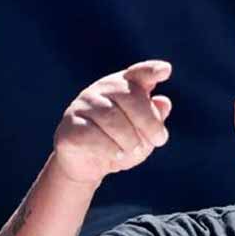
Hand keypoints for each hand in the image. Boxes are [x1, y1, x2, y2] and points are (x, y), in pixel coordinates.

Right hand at [53, 60, 172, 184]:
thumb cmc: (121, 144)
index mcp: (123, 87)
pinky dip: (110, 147)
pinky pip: (92, 134)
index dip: (150, 70)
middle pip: (129, 95)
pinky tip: (117, 155)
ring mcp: (82, 106)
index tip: (165, 70)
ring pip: (111, 117)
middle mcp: (100, 91)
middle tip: (159, 140)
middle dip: (149, 121)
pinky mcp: (69, 126)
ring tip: (134, 150)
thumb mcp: (144, 134)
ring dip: (130, 138)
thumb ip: (154, 118)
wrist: (88, 165)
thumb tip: (164, 102)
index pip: (138, 74)